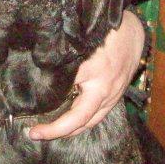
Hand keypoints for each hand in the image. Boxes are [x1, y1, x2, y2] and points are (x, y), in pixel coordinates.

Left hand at [28, 10, 144, 139]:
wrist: (132, 31)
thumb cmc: (103, 30)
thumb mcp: (79, 40)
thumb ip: (61, 55)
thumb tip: (39, 64)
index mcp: (94, 73)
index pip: (69, 103)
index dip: (51, 119)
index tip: (32, 127)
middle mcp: (105, 90)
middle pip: (80, 120)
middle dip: (57, 131)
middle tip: (33, 133)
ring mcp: (112, 95)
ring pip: (90, 121)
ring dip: (69, 130)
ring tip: (47, 132)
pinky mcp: (115, 96)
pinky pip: (97, 115)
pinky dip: (81, 122)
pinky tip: (66, 122)